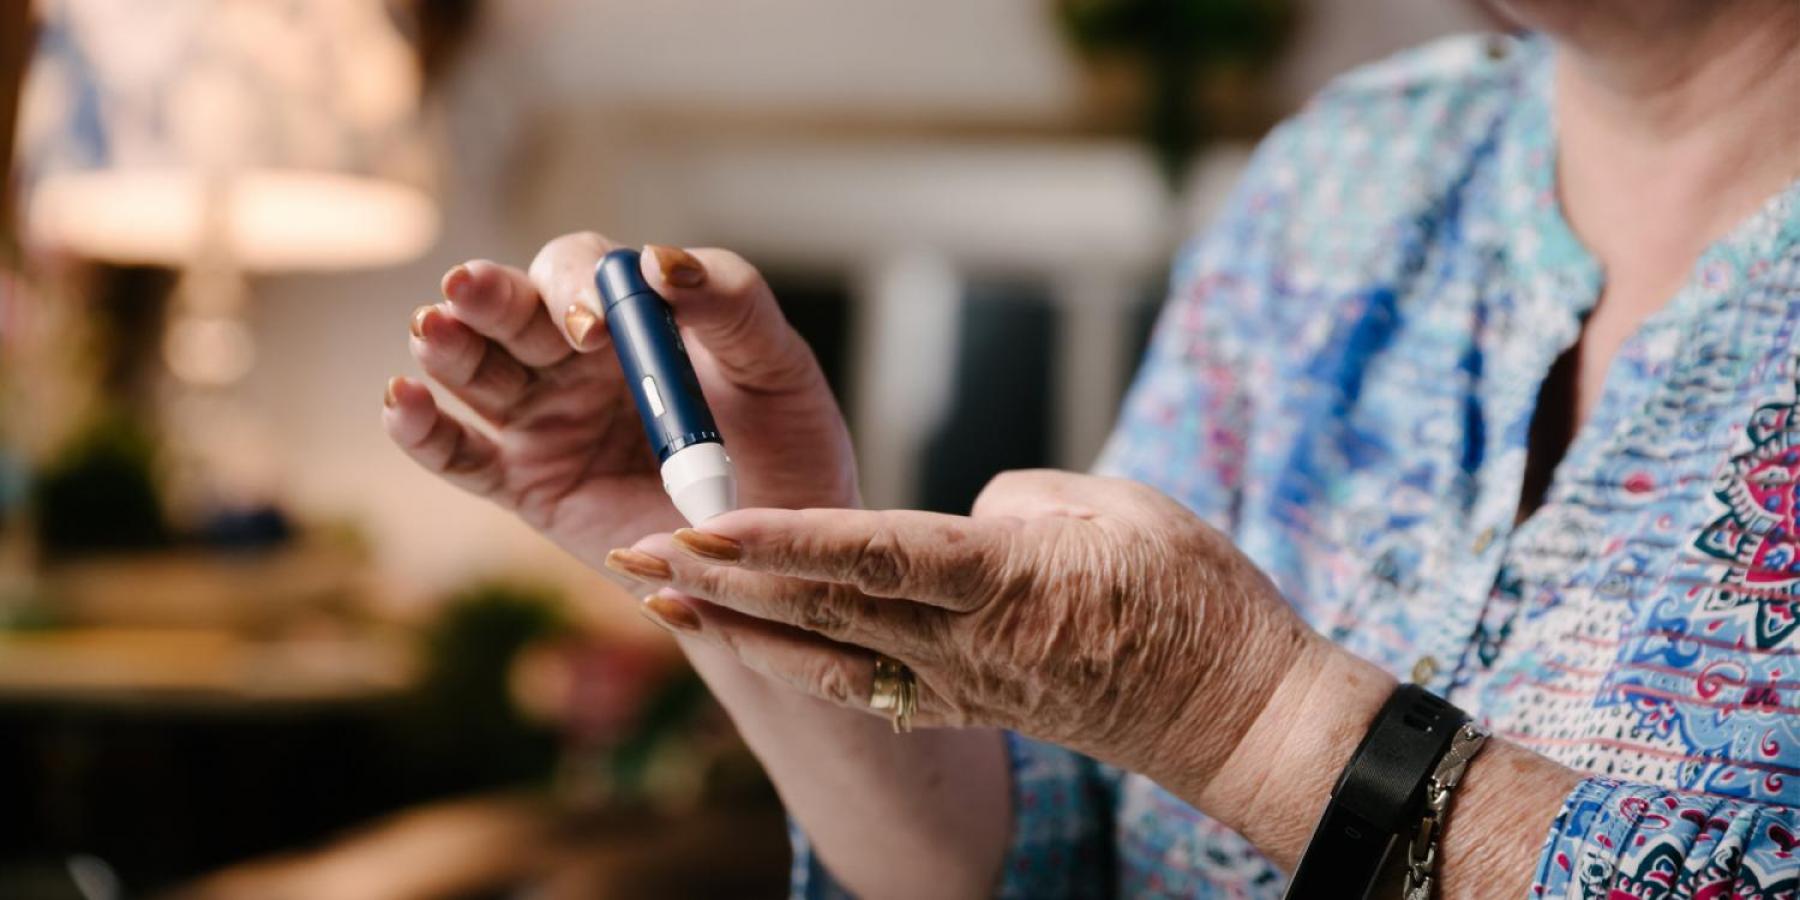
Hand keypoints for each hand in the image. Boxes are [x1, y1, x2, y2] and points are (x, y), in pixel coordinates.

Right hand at [382, 234, 856, 569]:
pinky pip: (461, 457)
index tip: (591, 330)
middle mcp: (578, 361)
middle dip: (490, 299)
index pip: (582, 272)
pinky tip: (402, 403)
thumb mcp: (778, 369)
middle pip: (514, 312)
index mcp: (637, 319)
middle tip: (468, 291)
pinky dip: (423, 431)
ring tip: (432, 332)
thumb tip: (660, 261)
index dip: (575, 286)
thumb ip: (732, 304)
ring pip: (477, 373)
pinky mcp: (525, 485)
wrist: (785, 559)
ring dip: (448, 350)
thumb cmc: (789, 452)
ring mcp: (546, 421)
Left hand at [607, 469, 1324, 793]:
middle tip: (634, 551)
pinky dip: (793, 662)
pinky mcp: (970, 705)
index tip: (703, 521)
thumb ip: (1026, 501)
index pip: (872, 553)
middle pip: (823, 606)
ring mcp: (963, 685)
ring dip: (735, 626)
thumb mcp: (1125, 512)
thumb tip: (961, 517)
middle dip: (721, 579)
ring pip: (826, 653)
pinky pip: (863, 684)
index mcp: (1007, 581)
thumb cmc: (1200, 603)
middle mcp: (967, 643)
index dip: (781, 537)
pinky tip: (747, 644)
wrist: (1240, 718)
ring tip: (659, 599)